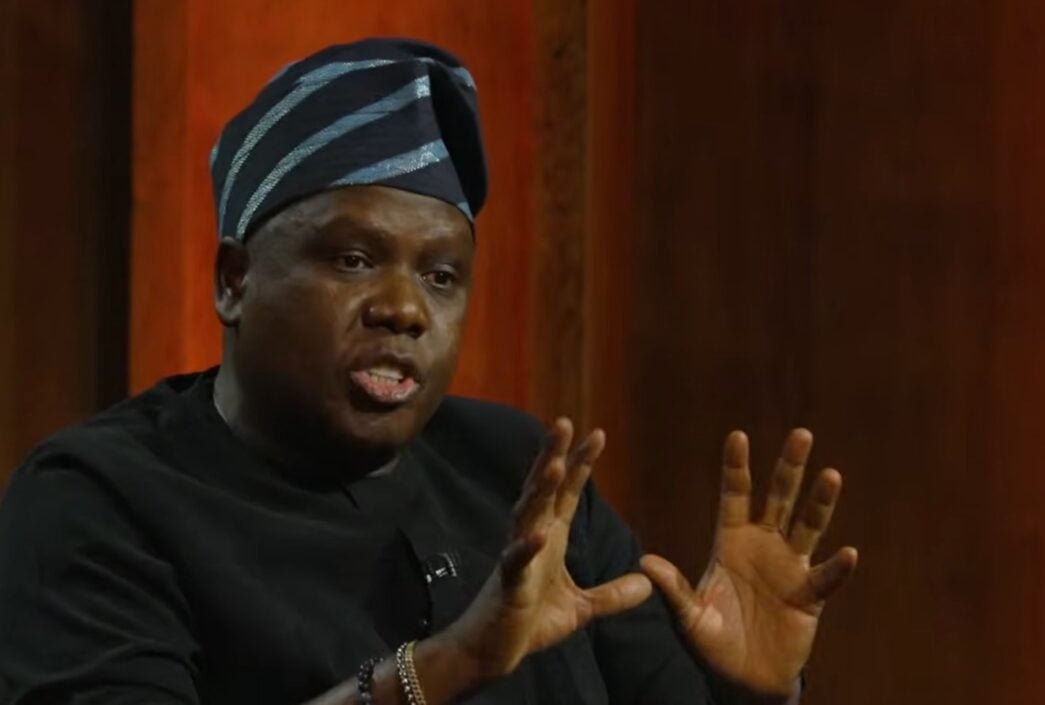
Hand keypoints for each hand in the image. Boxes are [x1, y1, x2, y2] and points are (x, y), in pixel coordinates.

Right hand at [443, 418, 652, 679]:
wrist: (488, 653)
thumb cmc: (527, 624)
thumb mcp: (580, 609)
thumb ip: (612, 595)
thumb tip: (647, 585)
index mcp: (550, 539)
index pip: (568, 493)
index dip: (580, 464)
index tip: (598, 434)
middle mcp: (532, 539)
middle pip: (544, 490)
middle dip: (554, 456)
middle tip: (564, 422)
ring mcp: (517, 559)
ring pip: (528, 515)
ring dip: (540, 490)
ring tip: (552, 464)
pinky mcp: (508, 585)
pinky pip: (516, 562)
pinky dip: (527, 547)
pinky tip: (540, 533)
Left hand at [640, 429, 857, 697]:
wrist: (743, 677)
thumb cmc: (713, 641)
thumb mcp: (689, 615)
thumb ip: (673, 588)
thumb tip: (644, 562)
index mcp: (731, 541)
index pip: (734, 495)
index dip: (736, 466)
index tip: (738, 435)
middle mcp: (763, 545)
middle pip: (778, 498)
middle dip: (789, 467)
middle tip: (801, 434)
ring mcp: (790, 567)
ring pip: (808, 526)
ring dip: (820, 502)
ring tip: (831, 475)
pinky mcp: (810, 596)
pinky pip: (825, 578)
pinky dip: (837, 568)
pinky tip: (848, 554)